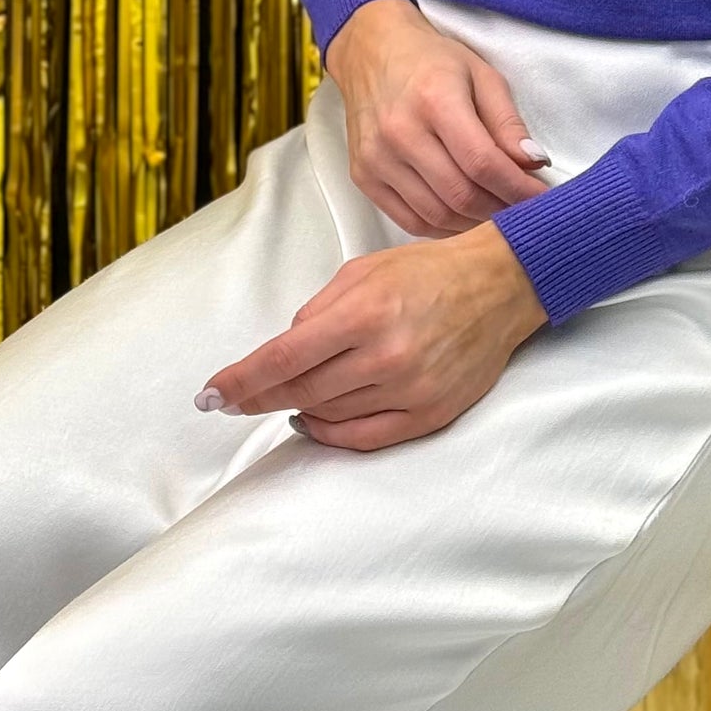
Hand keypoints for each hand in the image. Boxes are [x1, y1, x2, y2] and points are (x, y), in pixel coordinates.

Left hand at [194, 224, 549, 450]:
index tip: (211, 394)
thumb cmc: (429, 272)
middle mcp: (385, 356)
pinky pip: (364, 438)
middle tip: (232, 400)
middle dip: (257, 398)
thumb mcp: (363, 272)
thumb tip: (283, 352)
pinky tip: (317, 419)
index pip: (283, 358)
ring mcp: (409, 390)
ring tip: (285, 398)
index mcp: (364, 312)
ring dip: (297, 410)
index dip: (240, 381)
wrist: (499, 285)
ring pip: (328, 417)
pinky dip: (332, 433)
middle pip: (300, 392)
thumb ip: (317, 312)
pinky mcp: (429, 414)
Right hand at [322, 0, 552, 235]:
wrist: (372, 52)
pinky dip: (443, 228)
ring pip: (436, 215)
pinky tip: (463, 217)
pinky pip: (409, 221)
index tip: (541, 198)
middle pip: (461, 195)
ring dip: (474, 224)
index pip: (483, 162)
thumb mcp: (482, 75)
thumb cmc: (432, 60)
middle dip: (500, 210)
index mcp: (435, 100)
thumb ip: (508, 122)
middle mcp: (400, 132)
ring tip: (496, 213)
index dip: (518, 188)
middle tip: (522, 209)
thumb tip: (534, 164)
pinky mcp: (363, 176)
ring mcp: (376, 158)